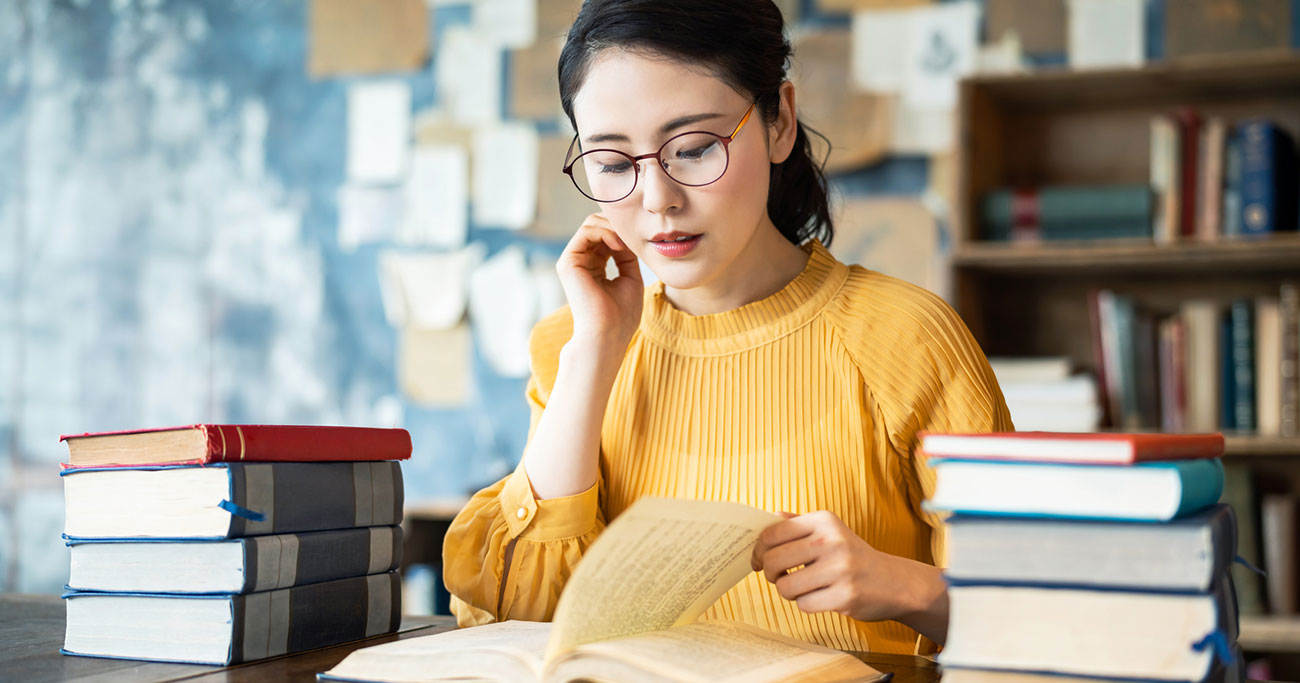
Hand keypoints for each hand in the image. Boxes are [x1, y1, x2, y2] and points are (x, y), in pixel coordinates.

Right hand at [555, 214, 643, 349]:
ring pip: (591, 224)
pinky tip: (618, 244)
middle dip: (618, 225)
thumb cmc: (621, 315)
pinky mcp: (568, 262)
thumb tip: (627, 236)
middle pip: (597, 225)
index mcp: (595, 266)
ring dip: (613, 227)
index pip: (606, 235)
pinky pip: (586, 231)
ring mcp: (572, 261)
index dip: (624, 231)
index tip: (642, 239)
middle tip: (634, 235)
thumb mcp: (630, 278)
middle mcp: (581, 262)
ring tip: (627, 242)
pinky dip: (605, 231)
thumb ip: (627, 255)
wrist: (607, 335)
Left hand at [750, 511, 946, 633]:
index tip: (757, 560)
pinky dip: (806, 604)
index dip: (758, 550)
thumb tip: (768, 517)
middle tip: (777, 577)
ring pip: (785, 586)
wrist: (894, 582)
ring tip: (802, 588)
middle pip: (773, 560)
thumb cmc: (854, 556)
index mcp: (823, 520)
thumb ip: (799, 523)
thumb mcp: (830, 531)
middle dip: (769, 573)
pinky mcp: (845, 595)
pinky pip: (804, 604)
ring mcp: (839, 568)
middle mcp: (831, 540)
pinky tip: (820, 597)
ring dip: (788, 591)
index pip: (772, 533)